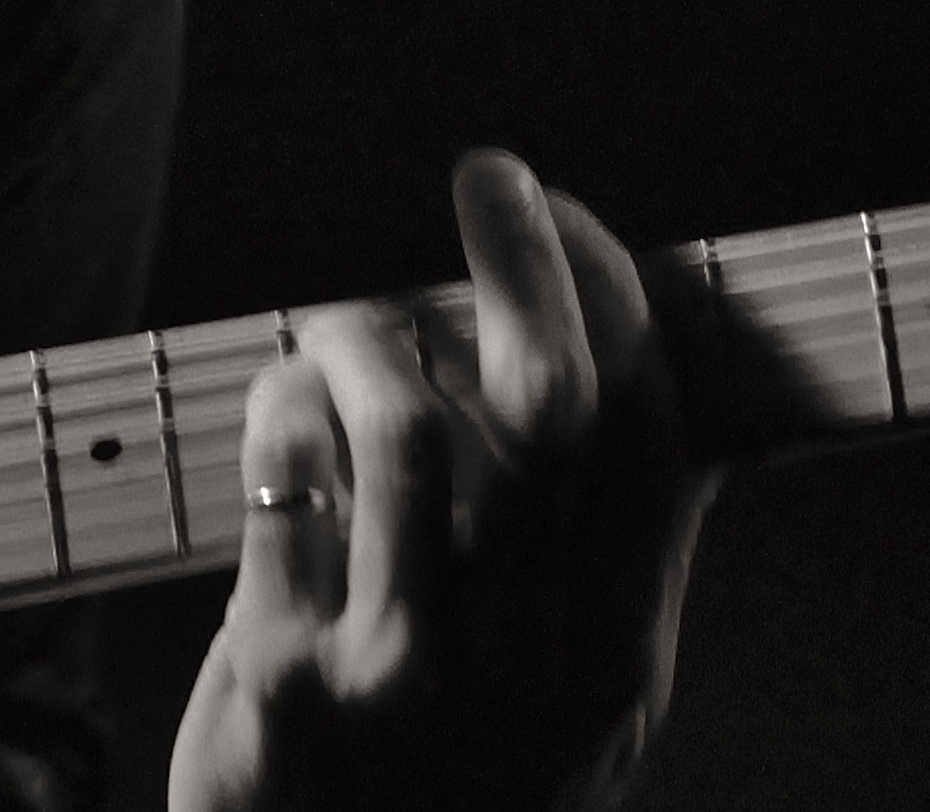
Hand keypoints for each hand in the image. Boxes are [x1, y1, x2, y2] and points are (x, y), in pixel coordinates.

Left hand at [169, 152, 717, 810]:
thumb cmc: (441, 790)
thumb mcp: (564, 708)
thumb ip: (592, 571)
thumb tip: (619, 388)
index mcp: (612, 657)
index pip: (651, 438)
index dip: (619, 302)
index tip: (574, 223)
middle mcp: (528, 661)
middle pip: (555, 411)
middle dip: (531, 261)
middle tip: (492, 178)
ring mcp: (407, 671)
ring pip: (417, 431)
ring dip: (378, 332)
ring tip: (347, 324)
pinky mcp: (286, 678)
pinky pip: (287, 486)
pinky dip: (283, 405)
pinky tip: (278, 402)